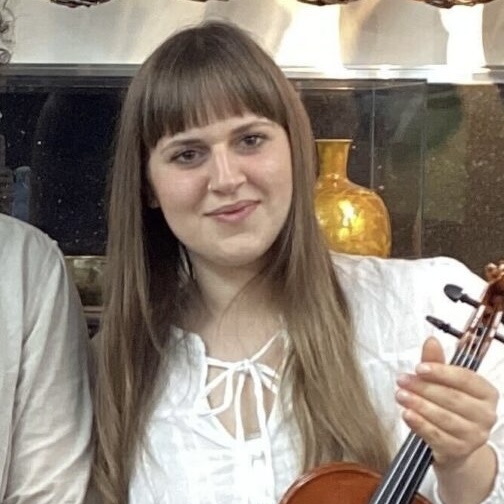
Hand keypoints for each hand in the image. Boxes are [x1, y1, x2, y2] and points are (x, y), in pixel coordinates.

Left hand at [395, 336, 497, 469]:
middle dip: (423, 387)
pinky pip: (437, 436)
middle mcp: (486, 415)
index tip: (418, 367)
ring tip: (400, 395)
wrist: (453, 445)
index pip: (466, 379)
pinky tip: (406, 414)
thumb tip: (431, 340)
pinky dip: (420, 424)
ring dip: (419, 405)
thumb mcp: (443, 382)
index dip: (441, 372)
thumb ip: (436, 362)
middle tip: (402, 380)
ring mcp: (474, 435)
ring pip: (444, 417)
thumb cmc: (449, 406)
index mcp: (486, 393)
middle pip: (453, 398)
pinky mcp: (459, 451)